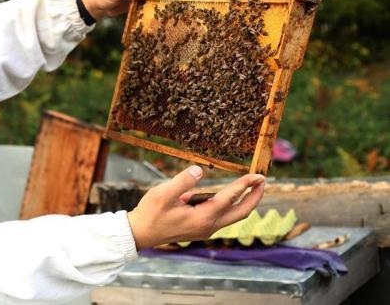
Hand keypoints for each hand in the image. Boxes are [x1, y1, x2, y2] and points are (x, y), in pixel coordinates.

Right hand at [127, 165, 265, 249]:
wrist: (141, 233)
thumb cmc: (150, 213)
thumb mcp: (162, 193)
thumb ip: (183, 181)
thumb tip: (200, 170)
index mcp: (202, 217)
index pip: (230, 198)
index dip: (245, 185)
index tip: (258, 175)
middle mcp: (209, 226)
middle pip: (241, 212)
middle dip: (255, 197)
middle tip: (263, 181)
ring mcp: (206, 229)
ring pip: (234, 216)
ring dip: (246, 201)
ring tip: (251, 185)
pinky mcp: (202, 229)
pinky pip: (224, 217)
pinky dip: (233, 205)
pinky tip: (229, 195)